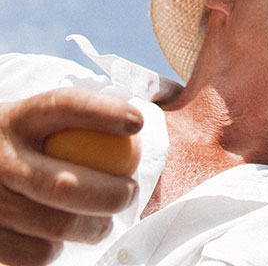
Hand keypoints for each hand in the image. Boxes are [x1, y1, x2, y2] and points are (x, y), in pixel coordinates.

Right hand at [0, 88, 141, 265]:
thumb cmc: (18, 145)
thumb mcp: (34, 121)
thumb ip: (81, 117)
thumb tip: (162, 103)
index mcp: (18, 120)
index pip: (63, 106)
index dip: (103, 113)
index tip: (137, 123)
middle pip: (64, 185)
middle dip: (111, 195)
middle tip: (128, 194)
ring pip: (56, 225)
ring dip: (92, 228)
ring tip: (103, 224)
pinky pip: (33, 253)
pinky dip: (54, 251)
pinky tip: (59, 240)